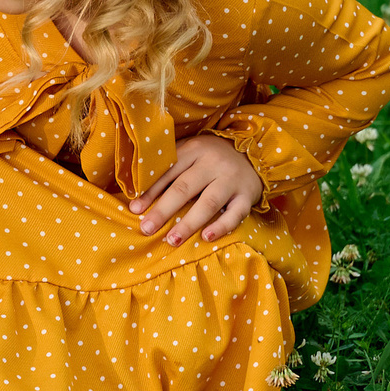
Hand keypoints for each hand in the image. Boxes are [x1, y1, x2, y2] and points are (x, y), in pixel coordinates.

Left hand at [127, 134, 264, 245]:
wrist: (255, 153)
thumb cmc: (210, 158)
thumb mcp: (190, 153)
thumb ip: (168, 168)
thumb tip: (136, 194)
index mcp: (193, 150)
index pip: (168, 172)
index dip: (149, 192)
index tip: (134, 210)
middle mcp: (213, 164)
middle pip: (184, 188)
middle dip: (163, 210)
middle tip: (146, 229)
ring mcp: (232, 180)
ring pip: (208, 203)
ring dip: (189, 223)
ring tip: (172, 240)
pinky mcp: (247, 195)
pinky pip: (235, 214)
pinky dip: (221, 227)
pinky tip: (206, 238)